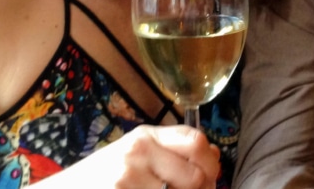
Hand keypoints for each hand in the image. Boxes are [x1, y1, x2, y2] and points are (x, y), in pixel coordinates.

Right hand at [33, 125, 220, 188]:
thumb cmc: (100, 177)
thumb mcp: (134, 154)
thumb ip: (171, 151)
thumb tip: (214, 154)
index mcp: (146, 135)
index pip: (196, 141)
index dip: (211, 163)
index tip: (211, 177)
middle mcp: (138, 151)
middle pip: (195, 174)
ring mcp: (128, 177)